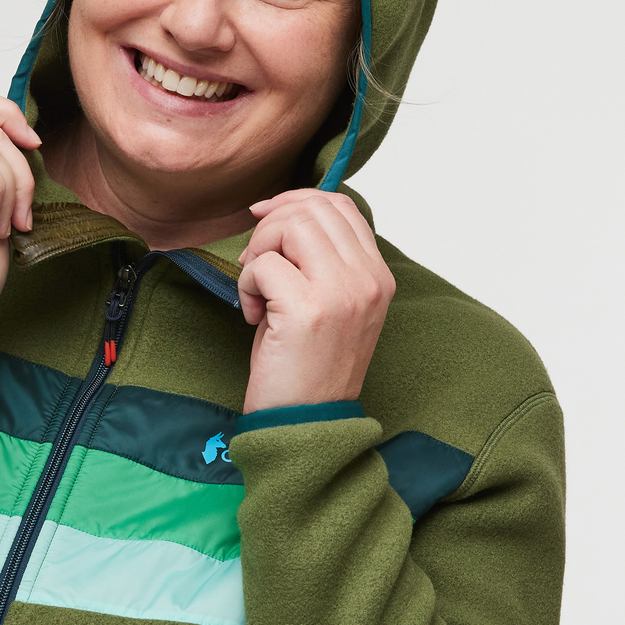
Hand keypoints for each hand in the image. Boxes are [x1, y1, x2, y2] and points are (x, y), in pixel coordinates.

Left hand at [237, 190, 394, 413]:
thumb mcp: (328, 304)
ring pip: (290, 226)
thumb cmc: (307, 366)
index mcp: (378, 276)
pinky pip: (263, 264)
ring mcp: (342, 293)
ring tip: (257, 290)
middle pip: (312, 209)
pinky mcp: (308, 309)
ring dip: (259, 252)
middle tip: (255, 265)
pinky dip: (246, 284)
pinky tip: (254, 315)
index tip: (264, 217)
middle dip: (269, 227)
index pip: (341, 206)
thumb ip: (320, 259)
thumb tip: (279, 211)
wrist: (307, 424)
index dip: (296, 200)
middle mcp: (368, 280)